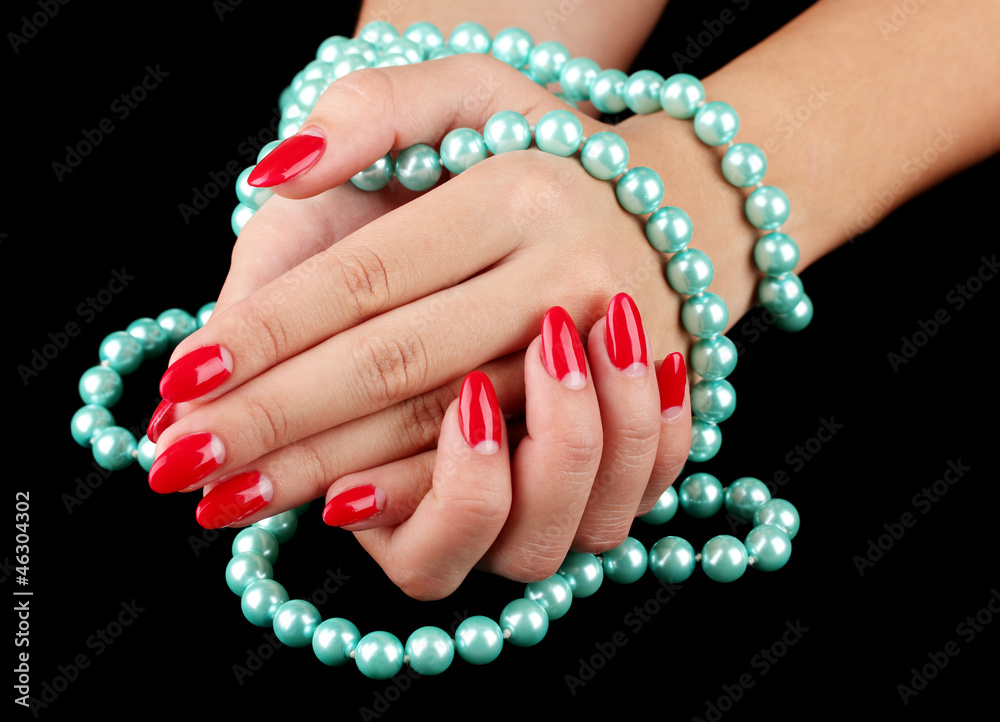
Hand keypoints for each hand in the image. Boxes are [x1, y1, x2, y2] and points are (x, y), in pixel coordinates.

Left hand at [148, 55, 696, 574]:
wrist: (672, 211)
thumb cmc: (545, 149)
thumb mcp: (473, 89)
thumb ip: (371, 110)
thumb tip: (274, 175)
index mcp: (521, 194)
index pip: (366, 276)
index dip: (267, 331)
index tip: (181, 378)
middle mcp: (566, 283)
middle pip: (394, 364)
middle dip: (275, 418)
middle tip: (177, 461)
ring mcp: (596, 364)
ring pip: (441, 432)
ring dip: (326, 471)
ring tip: (229, 496)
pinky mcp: (608, 419)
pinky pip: (507, 476)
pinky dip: (416, 497)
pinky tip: (337, 511)